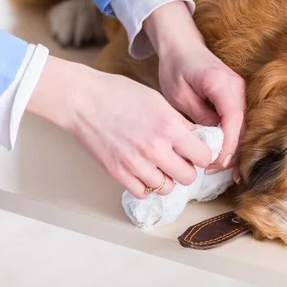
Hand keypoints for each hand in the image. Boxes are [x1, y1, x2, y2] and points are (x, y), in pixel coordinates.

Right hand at [26, 57, 211, 198]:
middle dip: (187, 168)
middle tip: (180, 159)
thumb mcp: (158, 101)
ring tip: (160, 164)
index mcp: (169, 127)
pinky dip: (146, 185)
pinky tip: (144, 171)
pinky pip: (143, 192)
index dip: (202, 154)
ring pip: (167, 188)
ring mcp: (135, 164)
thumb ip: (179, 122)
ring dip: (167, 178)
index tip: (197, 151)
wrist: (83, 100)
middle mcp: (155, 149)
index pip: (203, 156)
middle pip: (188, 177)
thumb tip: (197, 138)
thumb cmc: (120, 94)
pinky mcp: (117, 173)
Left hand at [144, 2, 244, 169]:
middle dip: (231, 151)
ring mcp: (240, 91)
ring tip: (217, 167)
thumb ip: (198, 117)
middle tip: (213, 171)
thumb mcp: (180, 96)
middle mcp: (237, 87)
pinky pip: (238, 120)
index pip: (233, 119)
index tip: (217, 163)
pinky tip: (223, 154)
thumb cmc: (176, 68)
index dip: (228, 144)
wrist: (182, 46)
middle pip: (243, 125)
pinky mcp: (236, 96)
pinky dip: (232, 138)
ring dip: (233, 147)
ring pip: (243, 125)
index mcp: (222, 83)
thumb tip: (212, 141)